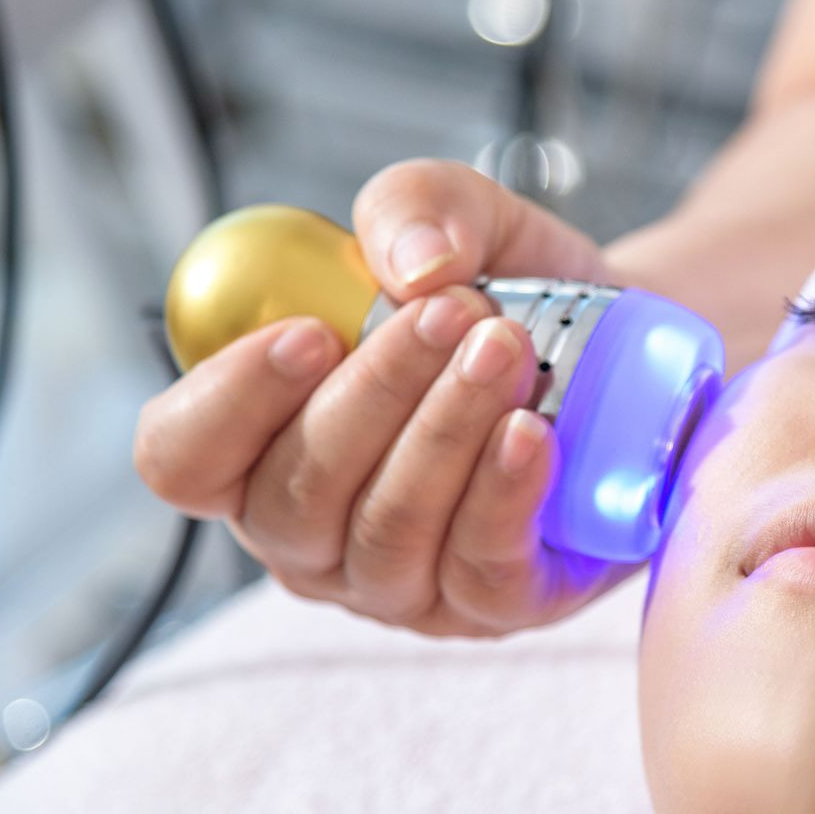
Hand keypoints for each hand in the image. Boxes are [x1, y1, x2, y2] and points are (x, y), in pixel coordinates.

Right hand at [134, 159, 643, 635]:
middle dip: (375, 395)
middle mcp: (314, 535)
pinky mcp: (494, 605)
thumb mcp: (463, 223)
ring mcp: (402, 585)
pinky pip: (479, 569)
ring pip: (389, 531)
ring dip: (446, 432)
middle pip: (294, 497)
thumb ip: (413, 208)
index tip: (310, 332)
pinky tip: (533, 434)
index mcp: (259, 447)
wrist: (631, 355)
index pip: (183, 456)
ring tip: (505, 351)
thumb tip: (414, 262)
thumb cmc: (511, 301)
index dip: (229, 401)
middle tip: (454, 314)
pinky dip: (503, 495)